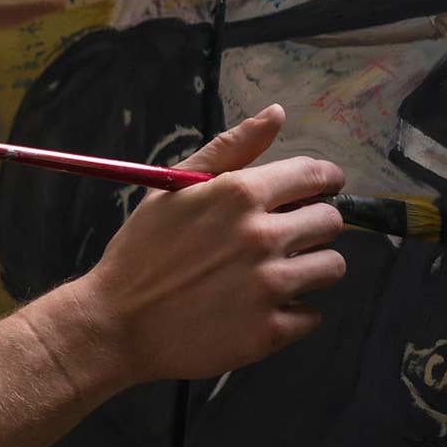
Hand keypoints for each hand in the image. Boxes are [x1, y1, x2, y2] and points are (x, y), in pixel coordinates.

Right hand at [59, 104, 346, 387]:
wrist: (116, 325)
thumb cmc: (142, 252)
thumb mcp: (176, 188)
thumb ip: (231, 148)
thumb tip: (277, 113)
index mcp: (239, 194)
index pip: (314, 175)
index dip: (323, 181)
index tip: (319, 191)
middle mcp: (261, 236)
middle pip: (331, 222)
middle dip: (313, 225)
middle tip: (284, 238)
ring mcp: (268, 287)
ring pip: (331, 267)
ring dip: (310, 268)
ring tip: (273, 274)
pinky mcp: (269, 332)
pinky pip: (312, 315)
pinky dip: (293, 313)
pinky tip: (259, 308)